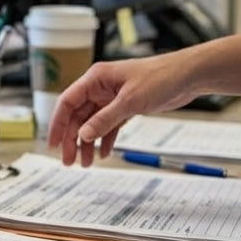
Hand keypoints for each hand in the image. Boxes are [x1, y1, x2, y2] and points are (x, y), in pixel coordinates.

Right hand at [48, 52, 199, 166]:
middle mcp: (100, 88)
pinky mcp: (125, 106)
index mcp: (95, 79)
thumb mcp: (130, 101)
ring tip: (85, 163)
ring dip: (88, 143)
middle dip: (72, 139)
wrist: (187, 76)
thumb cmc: (160, 78)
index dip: (58, 123)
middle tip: (68, 161)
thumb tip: (83, 135)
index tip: (52, 144)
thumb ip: (104, 119)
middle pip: (78, 116)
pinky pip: (109, 126)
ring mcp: (112, 98)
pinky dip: (105, 139)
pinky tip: (104, 153)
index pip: (67, 102)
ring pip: (92, 123)